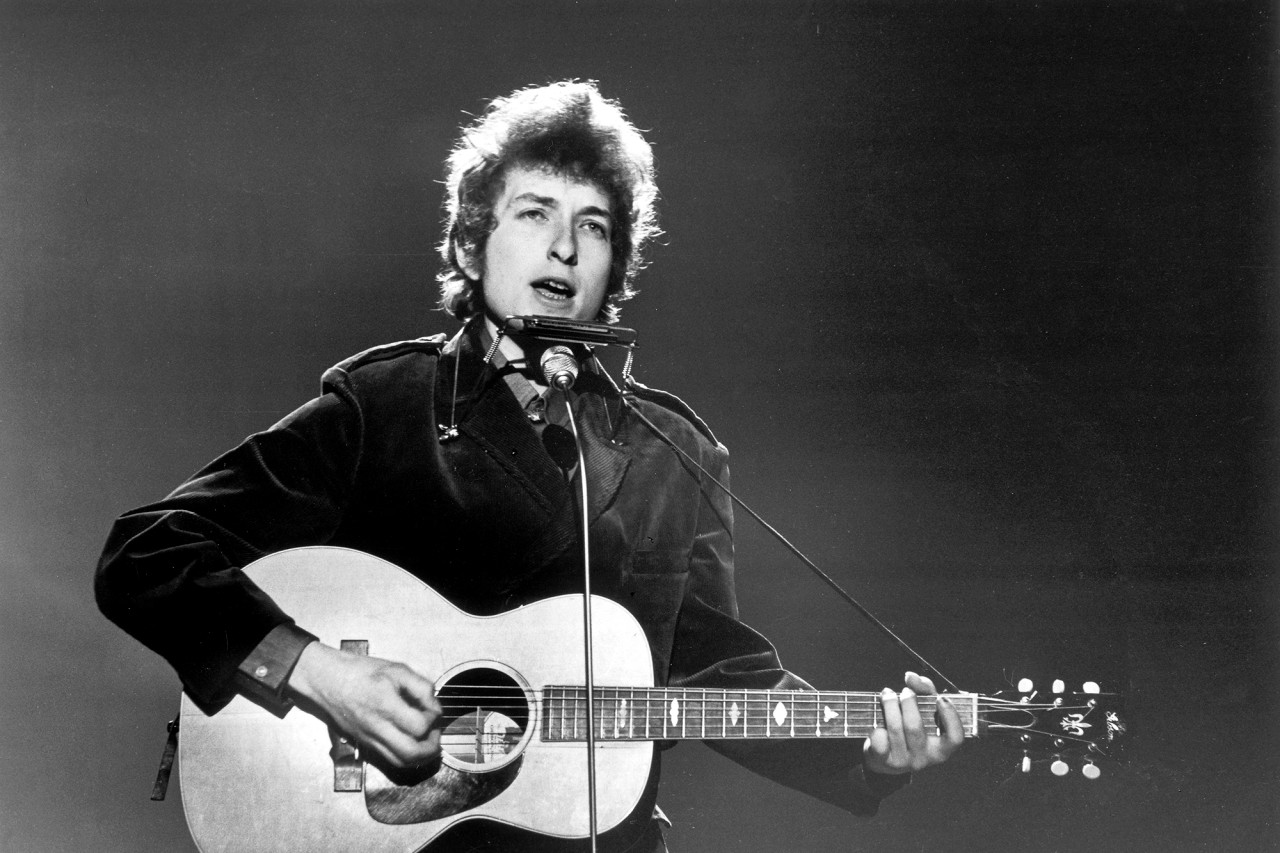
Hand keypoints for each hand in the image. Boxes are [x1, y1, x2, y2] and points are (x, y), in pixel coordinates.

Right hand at [285, 642, 441, 770]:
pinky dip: (406, 757)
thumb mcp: (396, 669)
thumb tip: (433, 705)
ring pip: (401, 762)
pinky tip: (412, 743)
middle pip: (412, 753)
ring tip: (427, 740)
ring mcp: (370, 739)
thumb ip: (421, 686)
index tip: (432, 709)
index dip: (433, 720)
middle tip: (436, 733)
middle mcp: (377, 727)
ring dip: (421, 756)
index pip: (419, 726)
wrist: (328, 681)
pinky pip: (390, 760)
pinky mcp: (365, 744)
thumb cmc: (360, 672)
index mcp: (385, 704)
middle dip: (432, 747)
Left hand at [863, 671, 963, 774]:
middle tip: (905, 691)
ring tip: (887, 694)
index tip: (941, 698)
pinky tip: (878, 715)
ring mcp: (904, 761)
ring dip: (889, 705)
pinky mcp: (884, 760)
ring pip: (895, 729)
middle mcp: (925, 758)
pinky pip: (879, 739)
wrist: (885, 756)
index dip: (951, 717)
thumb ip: (924, 690)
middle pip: (915, 727)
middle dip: (908, 702)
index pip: (955, 737)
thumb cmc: (911, 726)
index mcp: (941, 748)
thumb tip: (911, 676)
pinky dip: (876, 724)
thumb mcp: (924, 709)